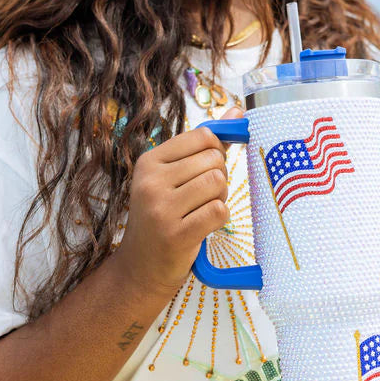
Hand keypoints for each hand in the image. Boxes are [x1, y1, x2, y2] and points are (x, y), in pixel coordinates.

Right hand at [113, 106, 243, 293]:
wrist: (141, 268)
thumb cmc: (163, 216)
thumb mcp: (173, 177)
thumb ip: (205, 144)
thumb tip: (238, 112)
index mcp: (149, 162)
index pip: (203, 136)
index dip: (216, 151)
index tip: (205, 169)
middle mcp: (151, 182)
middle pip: (214, 160)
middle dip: (219, 178)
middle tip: (201, 197)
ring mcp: (161, 209)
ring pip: (219, 184)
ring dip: (220, 198)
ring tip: (201, 210)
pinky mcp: (176, 234)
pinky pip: (219, 211)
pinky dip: (219, 218)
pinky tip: (202, 226)